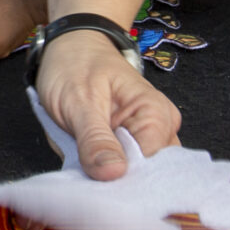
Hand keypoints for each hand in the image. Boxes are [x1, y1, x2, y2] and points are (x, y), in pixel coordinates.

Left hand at [33, 28, 180, 180]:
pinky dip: (97, 169)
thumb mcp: (79, 100)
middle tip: (81, 170)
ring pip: (129, 176)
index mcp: (156, 114)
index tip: (95, 184)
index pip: (151, 168)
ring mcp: (145, 140)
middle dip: (111, 180)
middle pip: (144, 176)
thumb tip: (114, 175)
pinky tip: (82, 160)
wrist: (69, 45)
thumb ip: (95, 139)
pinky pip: (118, 170)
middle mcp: (160, 130)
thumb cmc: (75, 64)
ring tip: (79, 159)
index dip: (122, 181)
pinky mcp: (128, 146)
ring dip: (101, 174)